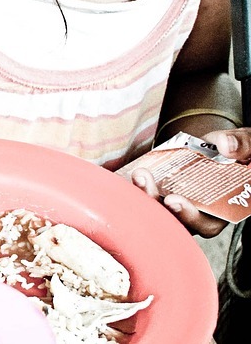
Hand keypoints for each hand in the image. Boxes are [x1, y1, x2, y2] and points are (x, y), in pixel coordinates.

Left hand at [130, 127, 250, 236]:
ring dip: (143, 195)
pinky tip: (130, 174)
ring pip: (157, 211)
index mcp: (223, 211)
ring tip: (138, 174)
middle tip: (146, 182)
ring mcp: (178, 205)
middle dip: (156, 204)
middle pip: (175, 221)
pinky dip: (136, 188)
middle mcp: (198, 213)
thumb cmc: (238, 151)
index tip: (173, 200)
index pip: (206, 224)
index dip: (189, 216)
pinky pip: (146, 197)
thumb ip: (241, 145)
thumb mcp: (246, 144)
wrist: (220, 145)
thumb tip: (226, 145)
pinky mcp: (163, 193)